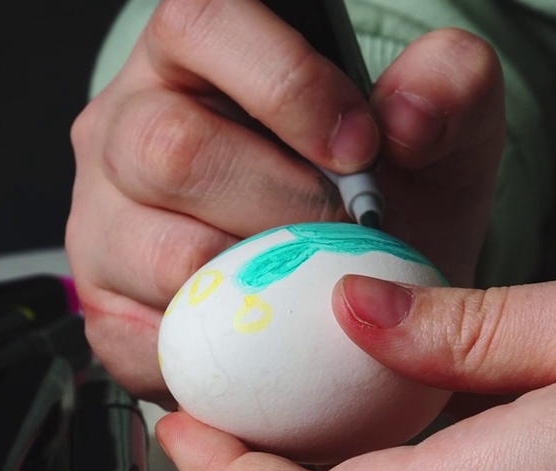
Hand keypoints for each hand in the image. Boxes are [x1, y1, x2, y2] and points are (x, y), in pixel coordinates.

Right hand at [66, 0, 504, 403]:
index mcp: (198, 54)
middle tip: (347, 230)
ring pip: (161, 254)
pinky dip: (232, 352)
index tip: (362, 145)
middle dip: (286, 202)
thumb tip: (409, 118)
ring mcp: (105, 223)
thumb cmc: (390, 196)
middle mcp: (129, 127)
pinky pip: (146, 340)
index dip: (285, 83)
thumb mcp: (443, 132)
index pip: (202, 22)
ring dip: (264, 284)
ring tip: (318, 287)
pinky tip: (278, 339)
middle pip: (170, 148)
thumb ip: (450, 88)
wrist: (372, 292)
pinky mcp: (106, 312)